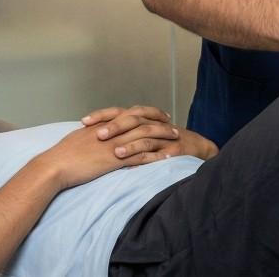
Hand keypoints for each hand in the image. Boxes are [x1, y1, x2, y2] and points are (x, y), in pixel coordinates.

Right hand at [33, 116, 176, 190]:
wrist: (55, 165)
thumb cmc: (62, 155)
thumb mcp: (79, 138)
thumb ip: (91, 134)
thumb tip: (95, 133)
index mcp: (104, 124)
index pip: (130, 113)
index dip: (146, 113)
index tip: (158, 115)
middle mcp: (113, 130)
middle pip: (142, 121)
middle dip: (159, 122)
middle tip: (172, 125)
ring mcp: (115, 143)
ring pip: (145, 136)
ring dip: (162, 137)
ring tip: (176, 139)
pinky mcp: (116, 158)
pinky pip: (141, 155)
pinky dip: (155, 156)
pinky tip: (166, 158)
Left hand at [83, 105, 218, 161]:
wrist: (195, 145)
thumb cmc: (162, 141)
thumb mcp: (140, 133)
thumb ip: (120, 132)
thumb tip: (91, 134)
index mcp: (141, 119)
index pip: (118, 112)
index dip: (102, 115)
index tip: (83, 121)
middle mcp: (151, 123)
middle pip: (132, 120)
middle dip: (115, 127)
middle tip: (98, 135)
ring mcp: (164, 136)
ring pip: (145, 137)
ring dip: (130, 145)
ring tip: (116, 153)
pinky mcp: (175, 149)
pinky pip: (160, 154)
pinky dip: (149, 159)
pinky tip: (138, 166)